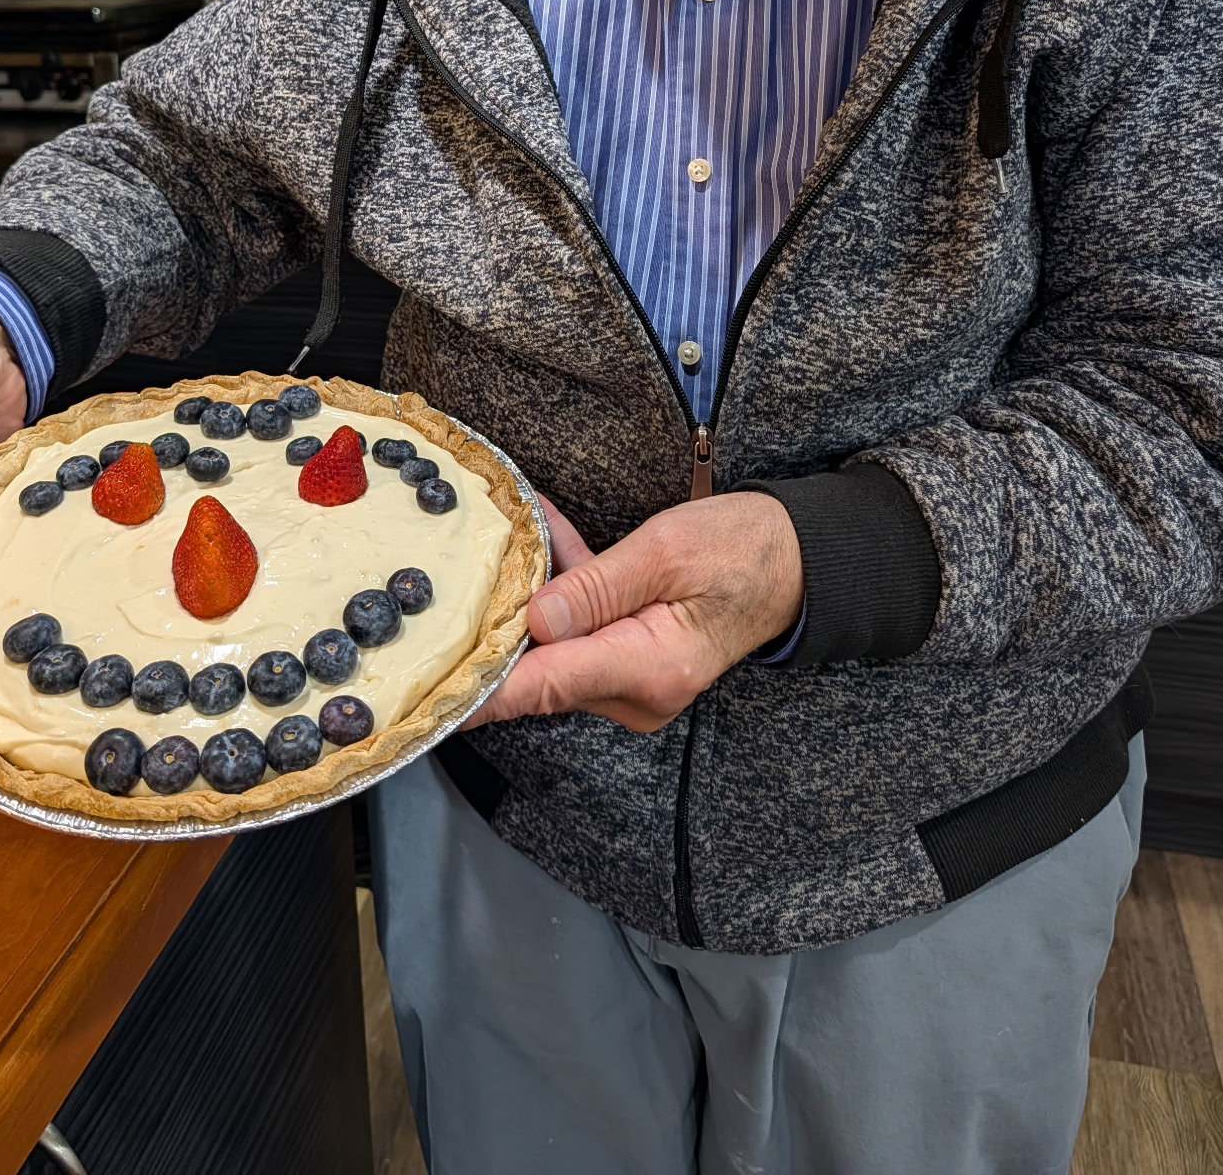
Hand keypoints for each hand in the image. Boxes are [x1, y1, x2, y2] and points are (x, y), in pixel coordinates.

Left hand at [466, 490, 803, 733]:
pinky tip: (544, 540)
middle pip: (539, 667)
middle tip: (454, 576)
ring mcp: (633, 683)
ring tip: (508, 532)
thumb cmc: (742, 550)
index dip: (477, 690)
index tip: (426, 690)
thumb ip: (596, 587)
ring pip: (554, 645)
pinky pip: (579, 632)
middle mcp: (636, 691)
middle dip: (498, 620)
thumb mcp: (665, 553)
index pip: (540, 686)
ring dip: (531, 594)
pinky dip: (561, 593)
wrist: (796, 560)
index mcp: (647, 670)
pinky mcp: (631, 662)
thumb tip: (534, 618)